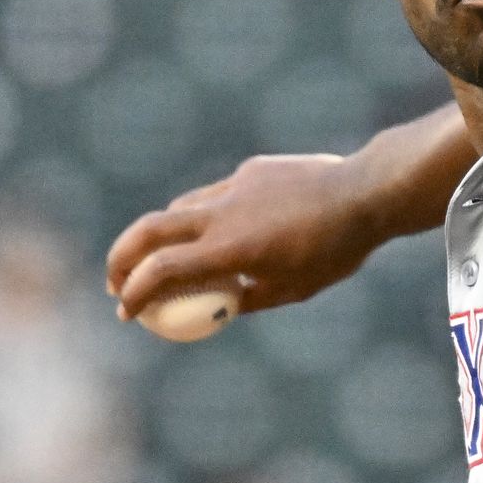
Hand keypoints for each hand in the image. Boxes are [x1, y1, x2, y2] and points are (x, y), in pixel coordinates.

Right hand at [106, 154, 385, 320]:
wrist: (366, 193)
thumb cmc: (335, 251)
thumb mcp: (292, 290)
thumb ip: (250, 299)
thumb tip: (221, 309)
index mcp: (231, 249)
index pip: (161, 271)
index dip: (134, 293)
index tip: (126, 312)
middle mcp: (223, 213)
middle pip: (149, 229)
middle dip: (122, 257)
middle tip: (116, 281)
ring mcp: (234, 186)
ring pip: (179, 209)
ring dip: (162, 236)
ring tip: (168, 260)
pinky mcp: (250, 171)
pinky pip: (216, 195)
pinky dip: (209, 216)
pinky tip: (234, 229)